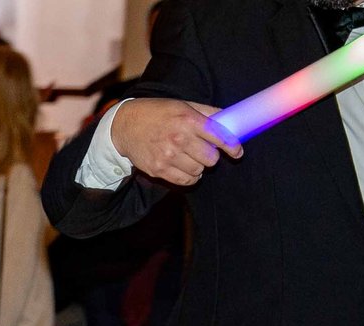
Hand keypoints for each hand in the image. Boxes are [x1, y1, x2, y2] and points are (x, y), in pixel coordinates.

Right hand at [108, 98, 241, 186]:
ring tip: (189, 157)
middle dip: (211, 155)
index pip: (220, 137)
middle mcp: (179, 138)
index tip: (237, 152)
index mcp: (188, 120)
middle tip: (203, 150)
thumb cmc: (158, 113)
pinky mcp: (159, 170)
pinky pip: (186, 181)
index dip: (233, 147)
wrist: (126, 125)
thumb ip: (208, 113)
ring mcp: (168, 156)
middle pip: (211, 159)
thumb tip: (231, 120)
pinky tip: (185, 167)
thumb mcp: (184, 105)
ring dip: (199, 166)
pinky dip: (190, 177)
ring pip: (199, 171)